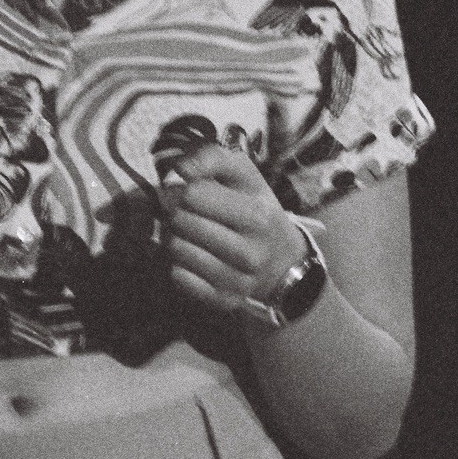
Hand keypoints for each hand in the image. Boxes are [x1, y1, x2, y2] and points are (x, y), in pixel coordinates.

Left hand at [161, 144, 307, 316]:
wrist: (282, 260)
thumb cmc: (256, 207)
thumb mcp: (245, 174)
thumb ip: (213, 158)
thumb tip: (180, 168)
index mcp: (257, 215)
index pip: (194, 194)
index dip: (184, 187)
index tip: (189, 189)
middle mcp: (250, 252)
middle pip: (182, 222)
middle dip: (177, 212)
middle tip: (187, 212)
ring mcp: (238, 280)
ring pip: (178, 250)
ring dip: (175, 237)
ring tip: (190, 233)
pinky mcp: (224, 300)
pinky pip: (179, 278)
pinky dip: (177, 264)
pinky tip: (192, 256)